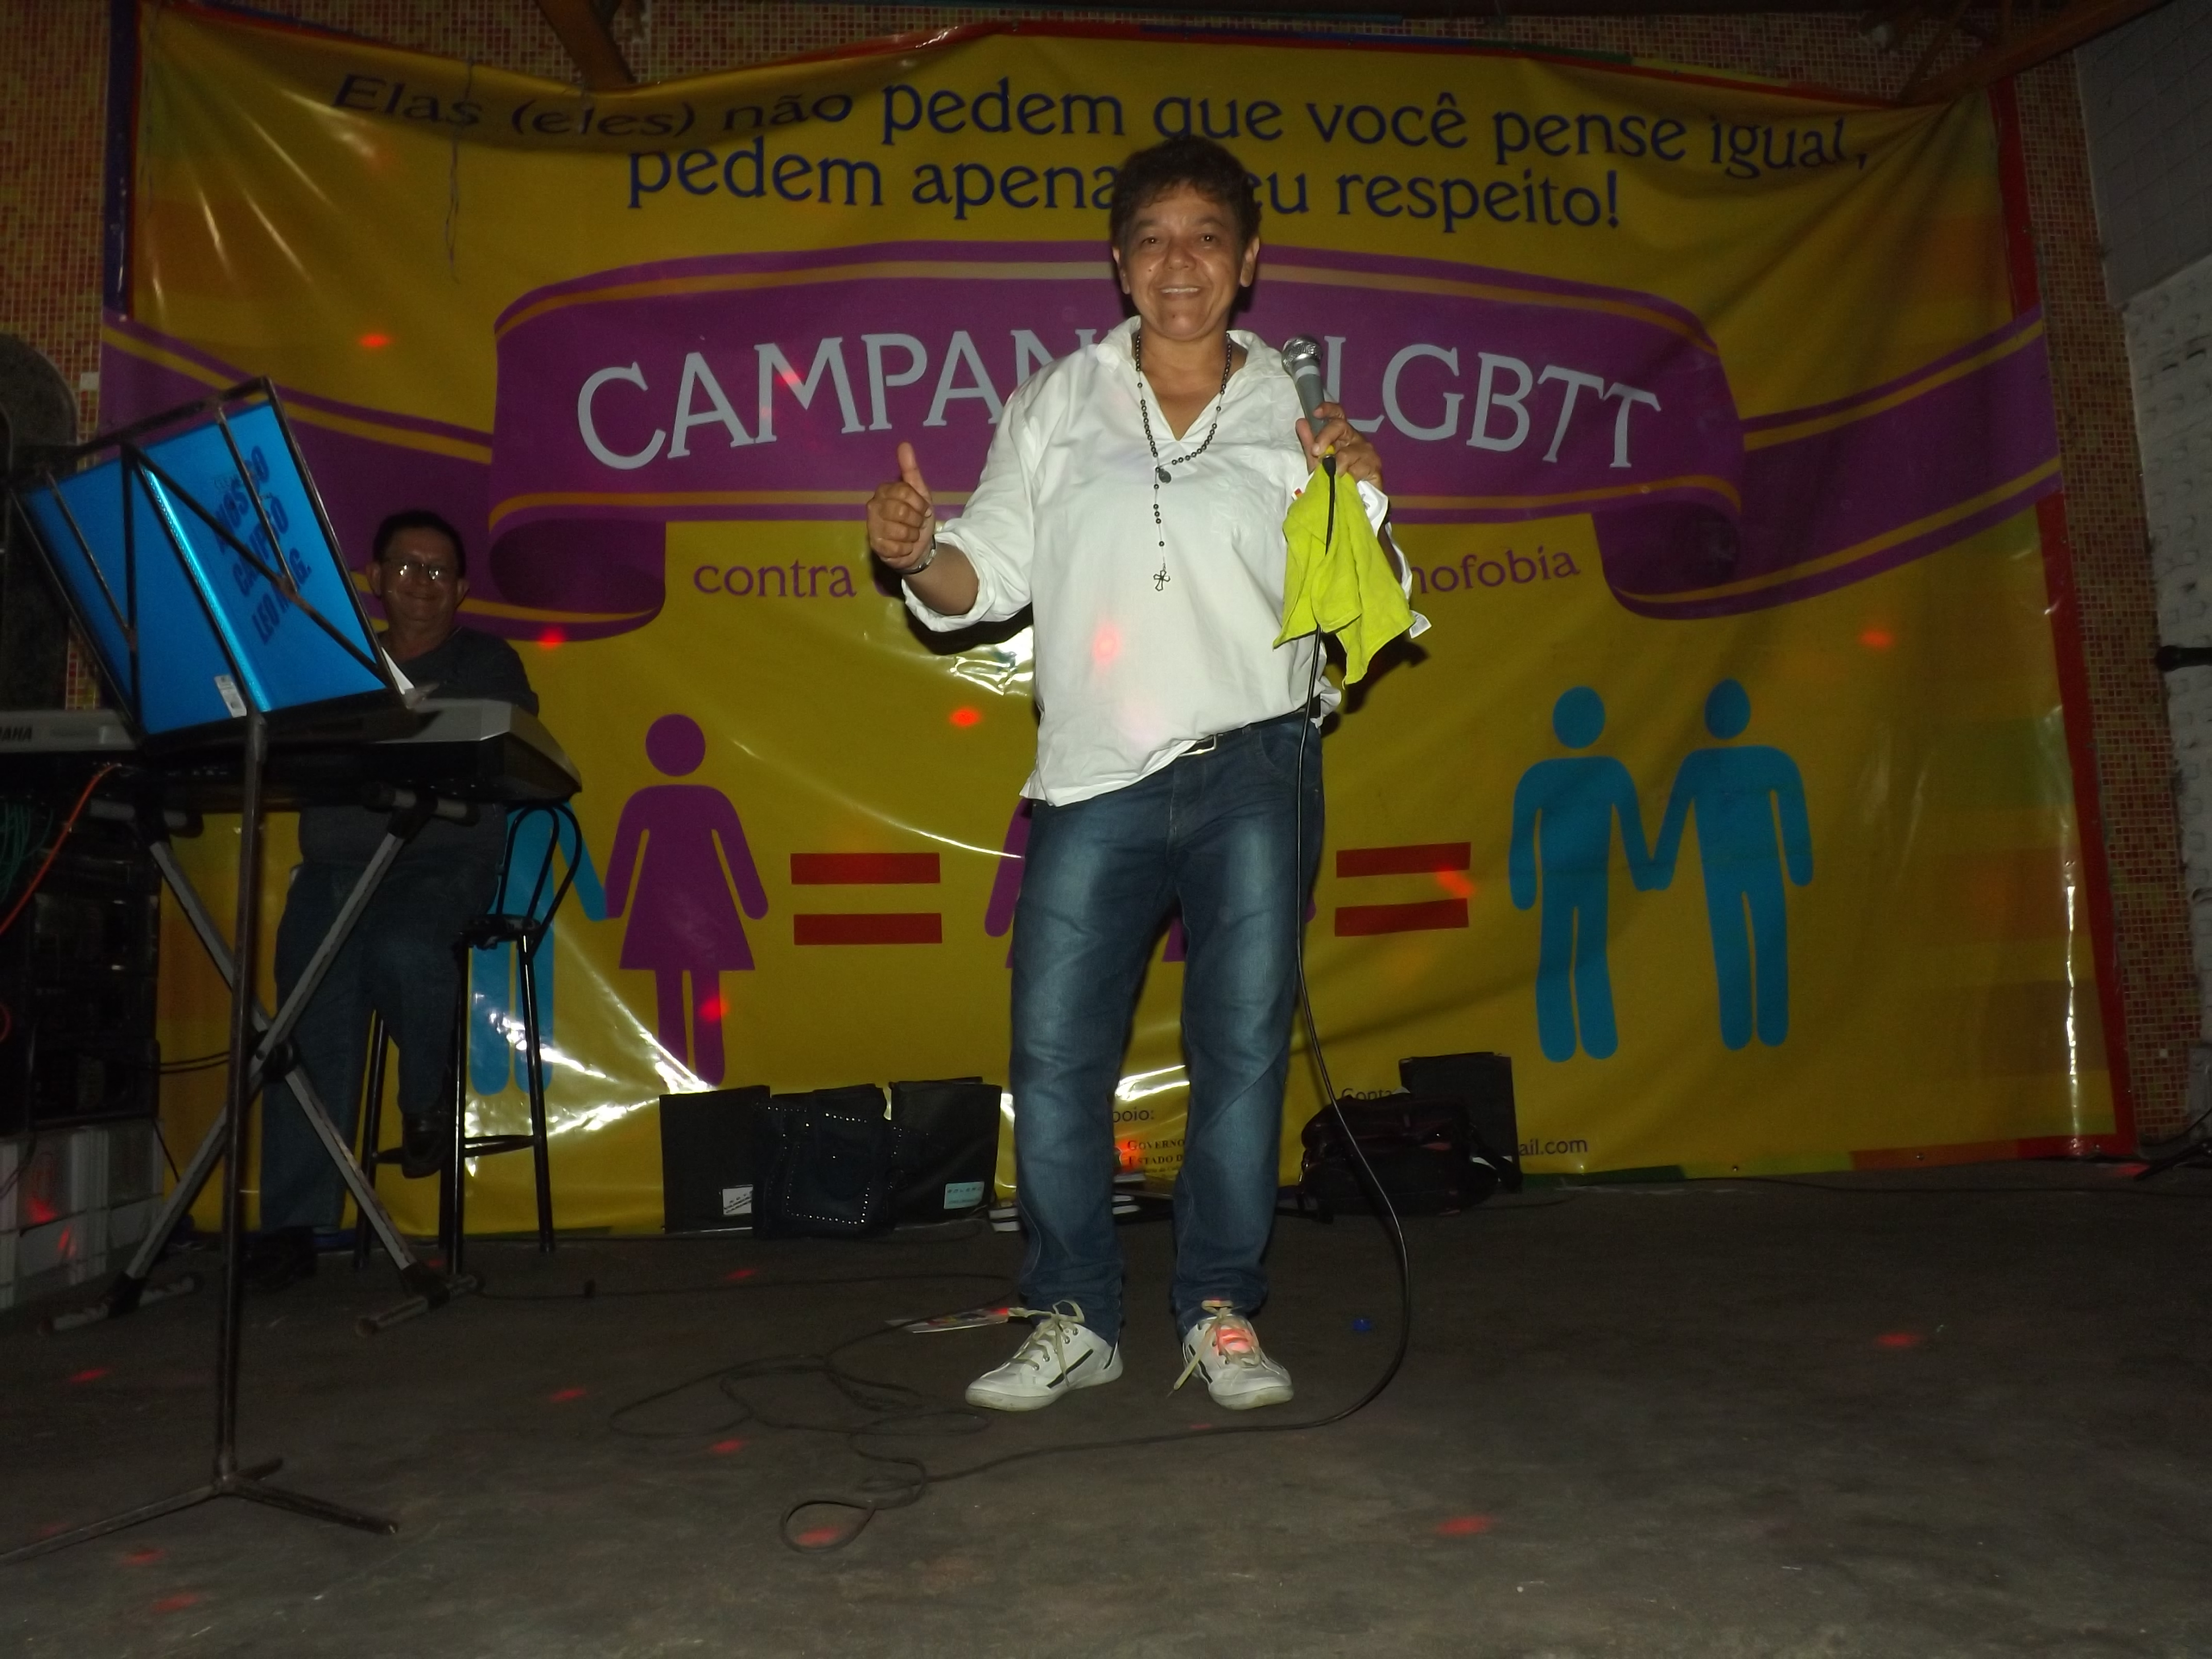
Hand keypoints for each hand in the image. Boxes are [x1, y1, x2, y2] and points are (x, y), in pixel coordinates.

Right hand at [866, 442, 936, 569]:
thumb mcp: (920, 493)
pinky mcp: (875, 546)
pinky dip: (907, 548)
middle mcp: (873, 506)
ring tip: (911, 535)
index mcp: (884, 491)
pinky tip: (904, 546)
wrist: (918, 547)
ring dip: (913, 535)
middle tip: (917, 523)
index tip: (923, 509)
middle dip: (916, 520)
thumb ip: (911, 470)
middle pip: (901, 510)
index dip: (919, 503)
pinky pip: (897, 547)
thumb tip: (904, 444)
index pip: (904, 491)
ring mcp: (872, 527)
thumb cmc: (917, 517)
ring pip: (900, 530)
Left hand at [1296, 401, 1383, 491]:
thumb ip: (1309, 444)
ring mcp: (1367, 451)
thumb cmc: (1336, 481)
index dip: (1328, 409)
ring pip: (1347, 452)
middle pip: (1341, 426)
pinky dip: (1348, 478)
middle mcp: (1355, 438)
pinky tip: (1347, 483)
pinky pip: (1358, 469)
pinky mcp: (1375, 466)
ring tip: (1332, 477)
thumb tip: (1301, 422)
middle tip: (1316, 452)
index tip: (1316, 412)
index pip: (1337, 415)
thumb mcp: (1317, 463)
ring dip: (1335, 466)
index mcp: (1341, 435)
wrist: (1354, 503)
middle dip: (1325, 437)